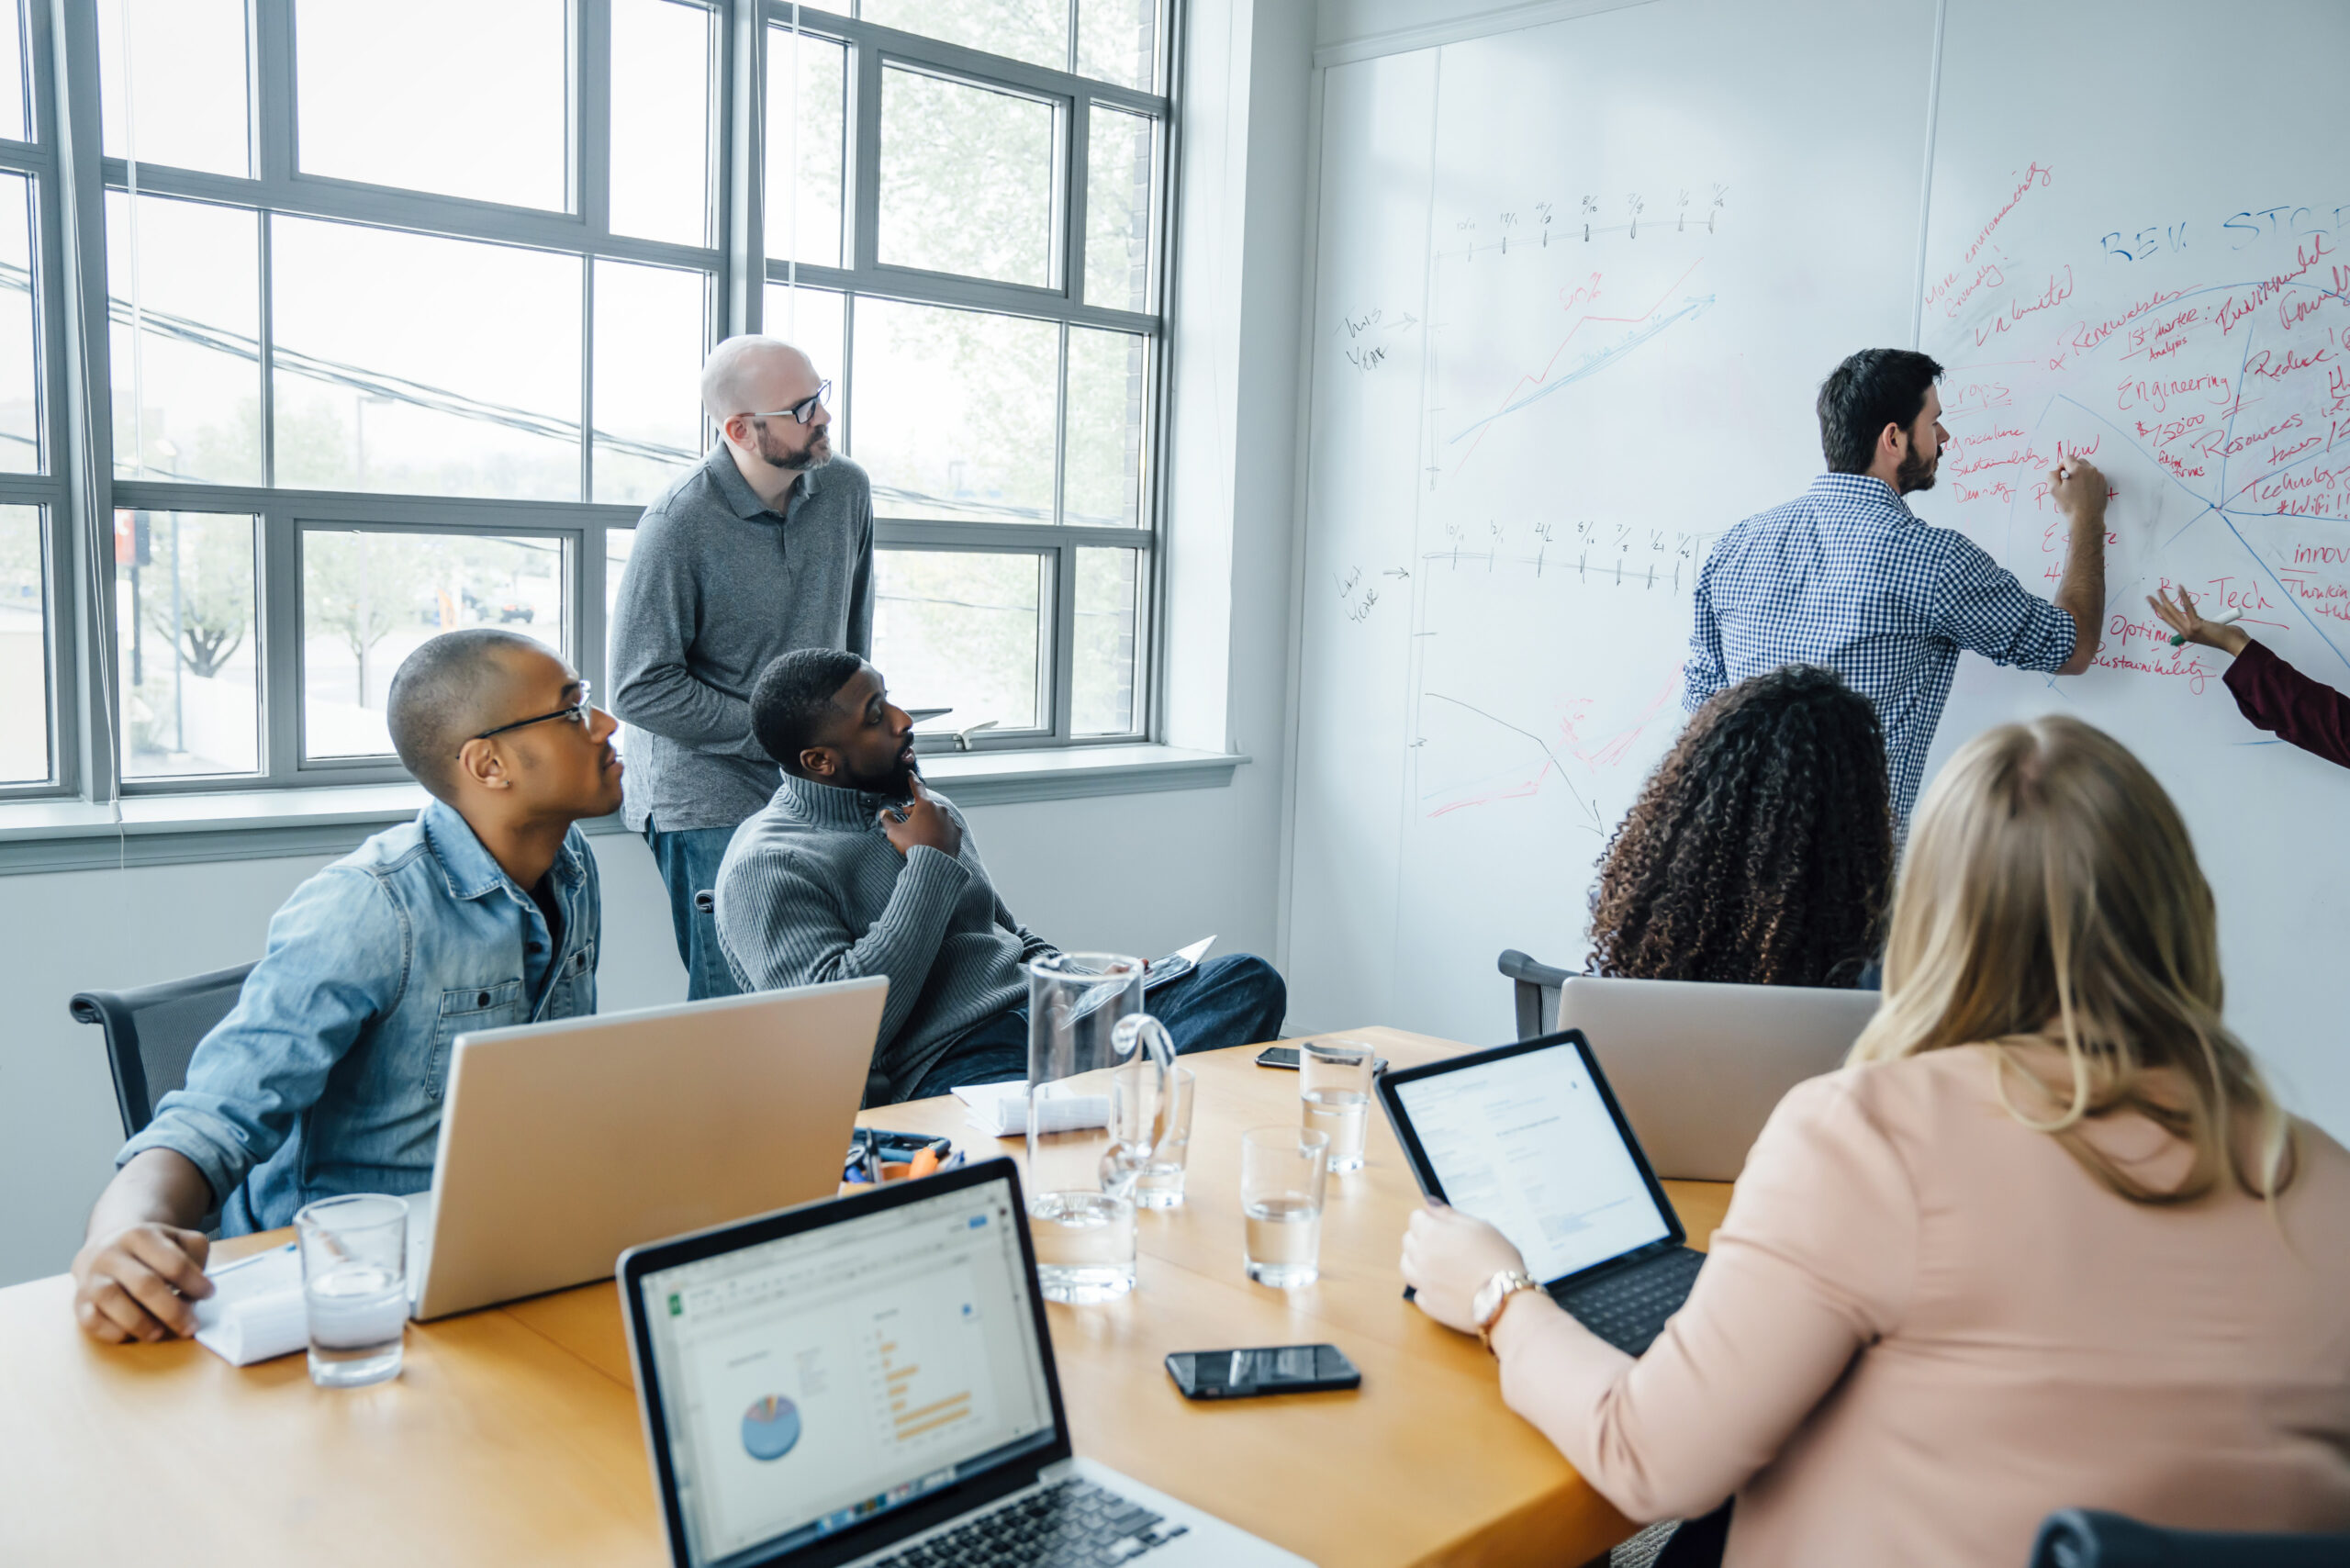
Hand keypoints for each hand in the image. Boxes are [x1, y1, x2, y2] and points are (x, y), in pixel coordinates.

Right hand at [71, 1222, 211, 1342]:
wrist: (104, 1247)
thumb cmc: (150, 1250)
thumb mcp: (177, 1238)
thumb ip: (194, 1253)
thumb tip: (200, 1285)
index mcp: (140, 1235)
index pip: (173, 1262)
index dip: (194, 1283)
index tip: (208, 1294)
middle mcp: (111, 1254)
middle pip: (145, 1285)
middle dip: (173, 1310)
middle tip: (191, 1326)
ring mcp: (91, 1279)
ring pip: (113, 1302)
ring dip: (140, 1323)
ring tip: (160, 1334)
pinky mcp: (78, 1302)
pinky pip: (91, 1322)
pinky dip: (113, 1332)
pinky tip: (132, 1335)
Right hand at [877, 776, 962, 859]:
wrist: (933, 864)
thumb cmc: (913, 845)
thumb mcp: (894, 833)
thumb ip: (887, 820)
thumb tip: (884, 813)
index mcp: (925, 805)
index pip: (917, 787)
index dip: (912, 780)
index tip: (910, 773)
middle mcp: (940, 809)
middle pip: (926, 805)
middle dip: (917, 808)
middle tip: (908, 815)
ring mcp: (950, 821)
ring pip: (937, 816)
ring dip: (929, 820)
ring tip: (921, 831)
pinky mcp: (957, 832)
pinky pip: (947, 827)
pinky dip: (940, 830)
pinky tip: (933, 838)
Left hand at [1400, 1202, 1531, 1334]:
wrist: (1506, 1300)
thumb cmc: (1497, 1260)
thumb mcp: (1479, 1227)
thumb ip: (1449, 1214)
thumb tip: (1429, 1204)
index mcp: (1431, 1234)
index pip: (1415, 1218)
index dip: (1431, 1219)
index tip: (1444, 1226)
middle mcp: (1421, 1257)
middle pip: (1408, 1240)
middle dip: (1422, 1238)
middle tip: (1446, 1244)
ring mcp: (1423, 1283)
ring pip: (1407, 1266)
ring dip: (1418, 1262)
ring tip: (1441, 1265)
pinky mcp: (1429, 1305)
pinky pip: (1419, 1292)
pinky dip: (1428, 1288)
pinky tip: (1446, 1287)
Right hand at [2048, 458, 2107, 520]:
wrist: (2086, 518)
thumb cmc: (2070, 505)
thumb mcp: (2053, 490)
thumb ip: (2051, 475)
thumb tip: (2056, 471)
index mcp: (2077, 469)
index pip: (2068, 457)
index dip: (2061, 465)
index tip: (2061, 475)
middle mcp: (2090, 470)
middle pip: (2079, 461)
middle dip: (2072, 468)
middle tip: (2068, 482)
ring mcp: (2098, 476)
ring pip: (2087, 468)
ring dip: (2081, 474)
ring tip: (2076, 488)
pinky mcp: (2103, 483)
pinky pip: (2094, 476)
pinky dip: (2089, 480)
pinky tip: (2084, 491)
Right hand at [2149, 585, 2250, 655]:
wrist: (2233, 643)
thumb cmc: (2225, 637)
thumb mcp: (2208, 631)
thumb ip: (2202, 626)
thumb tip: (2202, 622)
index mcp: (2186, 634)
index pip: (2170, 621)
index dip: (2161, 611)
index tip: (2155, 604)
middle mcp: (2185, 632)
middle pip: (2167, 616)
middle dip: (2157, 605)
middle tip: (2149, 596)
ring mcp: (2190, 629)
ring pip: (2173, 612)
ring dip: (2165, 599)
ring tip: (2160, 590)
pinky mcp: (2197, 625)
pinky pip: (2188, 608)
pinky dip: (2183, 597)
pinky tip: (2179, 588)